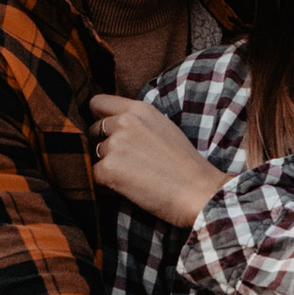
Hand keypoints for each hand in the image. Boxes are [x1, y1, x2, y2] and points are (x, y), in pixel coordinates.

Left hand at [89, 92, 226, 229]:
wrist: (198, 191)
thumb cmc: (185, 165)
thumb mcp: (163, 127)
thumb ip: (137, 121)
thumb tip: (112, 124)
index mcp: (139, 109)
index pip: (98, 103)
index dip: (99, 117)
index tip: (104, 129)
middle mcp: (123, 122)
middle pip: (95, 130)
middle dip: (104, 144)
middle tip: (129, 160)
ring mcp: (114, 145)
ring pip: (96, 154)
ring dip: (109, 165)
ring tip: (136, 175)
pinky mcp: (108, 169)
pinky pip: (96, 176)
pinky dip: (108, 185)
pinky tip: (132, 188)